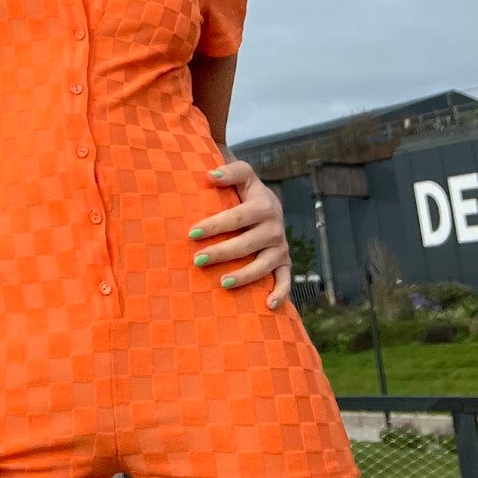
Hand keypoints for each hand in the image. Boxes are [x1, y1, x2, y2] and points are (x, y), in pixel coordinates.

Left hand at [187, 160, 291, 309]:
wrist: (270, 204)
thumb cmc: (248, 191)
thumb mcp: (244, 175)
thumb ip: (230, 171)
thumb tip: (210, 175)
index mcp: (263, 205)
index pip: (236, 217)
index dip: (214, 225)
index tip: (192, 233)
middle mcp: (275, 228)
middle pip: (246, 244)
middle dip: (221, 252)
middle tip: (197, 260)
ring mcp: (281, 248)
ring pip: (263, 266)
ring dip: (244, 276)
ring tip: (222, 282)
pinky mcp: (285, 263)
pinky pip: (285, 281)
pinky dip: (280, 294)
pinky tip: (267, 306)